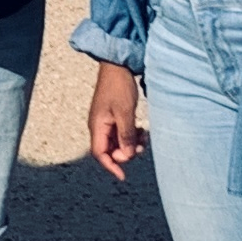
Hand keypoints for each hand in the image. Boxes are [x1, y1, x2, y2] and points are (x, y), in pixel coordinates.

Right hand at [88, 60, 147, 180]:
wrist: (117, 64)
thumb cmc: (119, 86)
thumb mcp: (125, 112)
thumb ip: (125, 135)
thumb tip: (126, 155)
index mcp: (97, 126)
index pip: (100, 154)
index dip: (111, 166)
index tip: (123, 175)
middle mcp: (99, 125)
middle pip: (110, 150)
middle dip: (126, 152)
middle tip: (141, 146)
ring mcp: (106, 120)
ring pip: (118, 142)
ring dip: (131, 143)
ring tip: (144, 137)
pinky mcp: (114, 115)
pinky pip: (121, 132)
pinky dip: (131, 135)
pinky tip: (142, 130)